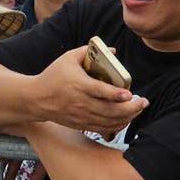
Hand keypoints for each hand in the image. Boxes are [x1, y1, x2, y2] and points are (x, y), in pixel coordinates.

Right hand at [32, 46, 146, 136]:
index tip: (130, 94)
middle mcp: (80, 103)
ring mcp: (80, 116)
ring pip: (109, 121)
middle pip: (109, 110)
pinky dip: (117, 125)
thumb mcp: (67, 58)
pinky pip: (103, 128)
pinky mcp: (80, 124)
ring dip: (127, 117)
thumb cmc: (53, 75)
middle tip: (143, 102)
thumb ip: (88, 51)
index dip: (116, 95)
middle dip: (131, 108)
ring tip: (138, 110)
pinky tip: (126, 119)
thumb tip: (112, 51)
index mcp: (78, 85)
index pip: (100, 92)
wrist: (36, 98)